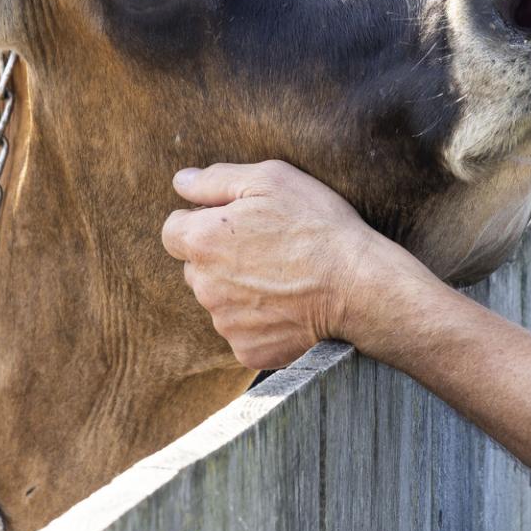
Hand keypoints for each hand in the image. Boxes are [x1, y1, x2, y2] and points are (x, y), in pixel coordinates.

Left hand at [160, 159, 412, 368]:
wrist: (357, 286)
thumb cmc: (317, 225)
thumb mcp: (271, 180)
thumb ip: (215, 179)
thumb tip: (180, 182)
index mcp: (202, 241)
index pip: (173, 231)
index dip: (202, 221)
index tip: (235, 222)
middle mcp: (204, 286)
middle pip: (196, 267)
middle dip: (219, 257)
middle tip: (266, 247)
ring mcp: (225, 323)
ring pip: (219, 300)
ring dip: (238, 289)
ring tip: (282, 276)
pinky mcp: (247, 351)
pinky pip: (242, 331)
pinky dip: (259, 320)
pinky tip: (288, 304)